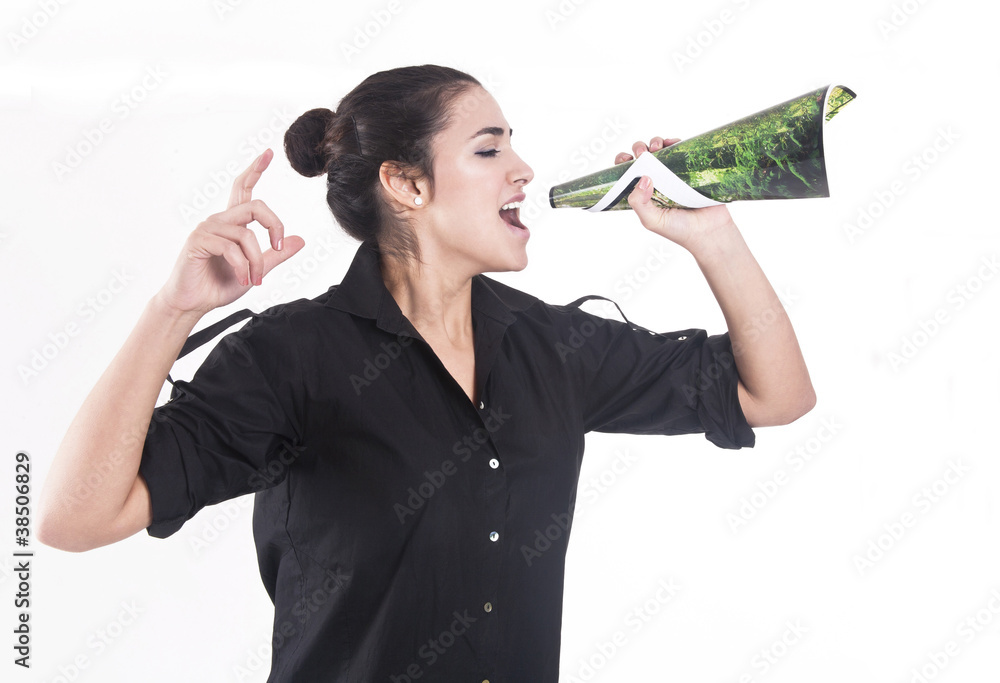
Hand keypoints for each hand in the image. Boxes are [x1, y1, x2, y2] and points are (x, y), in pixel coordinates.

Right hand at [156, 148, 304, 315]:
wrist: (193, 303)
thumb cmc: (219, 285)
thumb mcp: (257, 269)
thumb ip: (276, 254)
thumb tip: (299, 240)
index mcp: (232, 224)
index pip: (244, 189)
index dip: (256, 170)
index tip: (269, 153)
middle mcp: (219, 220)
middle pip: (255, 205)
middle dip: (274, 226)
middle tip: (277, 248)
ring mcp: (207, 229)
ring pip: (246, 234)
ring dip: (257, 260)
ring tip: (255, 279)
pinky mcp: (198, 241)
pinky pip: (230, 247)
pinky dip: (242, 266)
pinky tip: (242, 278)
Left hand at [615, 136, 735, 254]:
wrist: (709, 231)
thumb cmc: (679, 230)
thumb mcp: (652, 221)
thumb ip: (639, 203)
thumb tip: (643, 178)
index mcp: (643, 193)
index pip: (628, 173)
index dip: (623, 163)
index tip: (626, 159)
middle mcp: (657, 181)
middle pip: (642, 158)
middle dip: (639, 149)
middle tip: (642, 154)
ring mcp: (673, 174)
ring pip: (660, 150)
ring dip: (655, 143)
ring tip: (657, 147)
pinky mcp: (690, 168)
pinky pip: (680, 149)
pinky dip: (674, 142)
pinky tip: (672, 143)